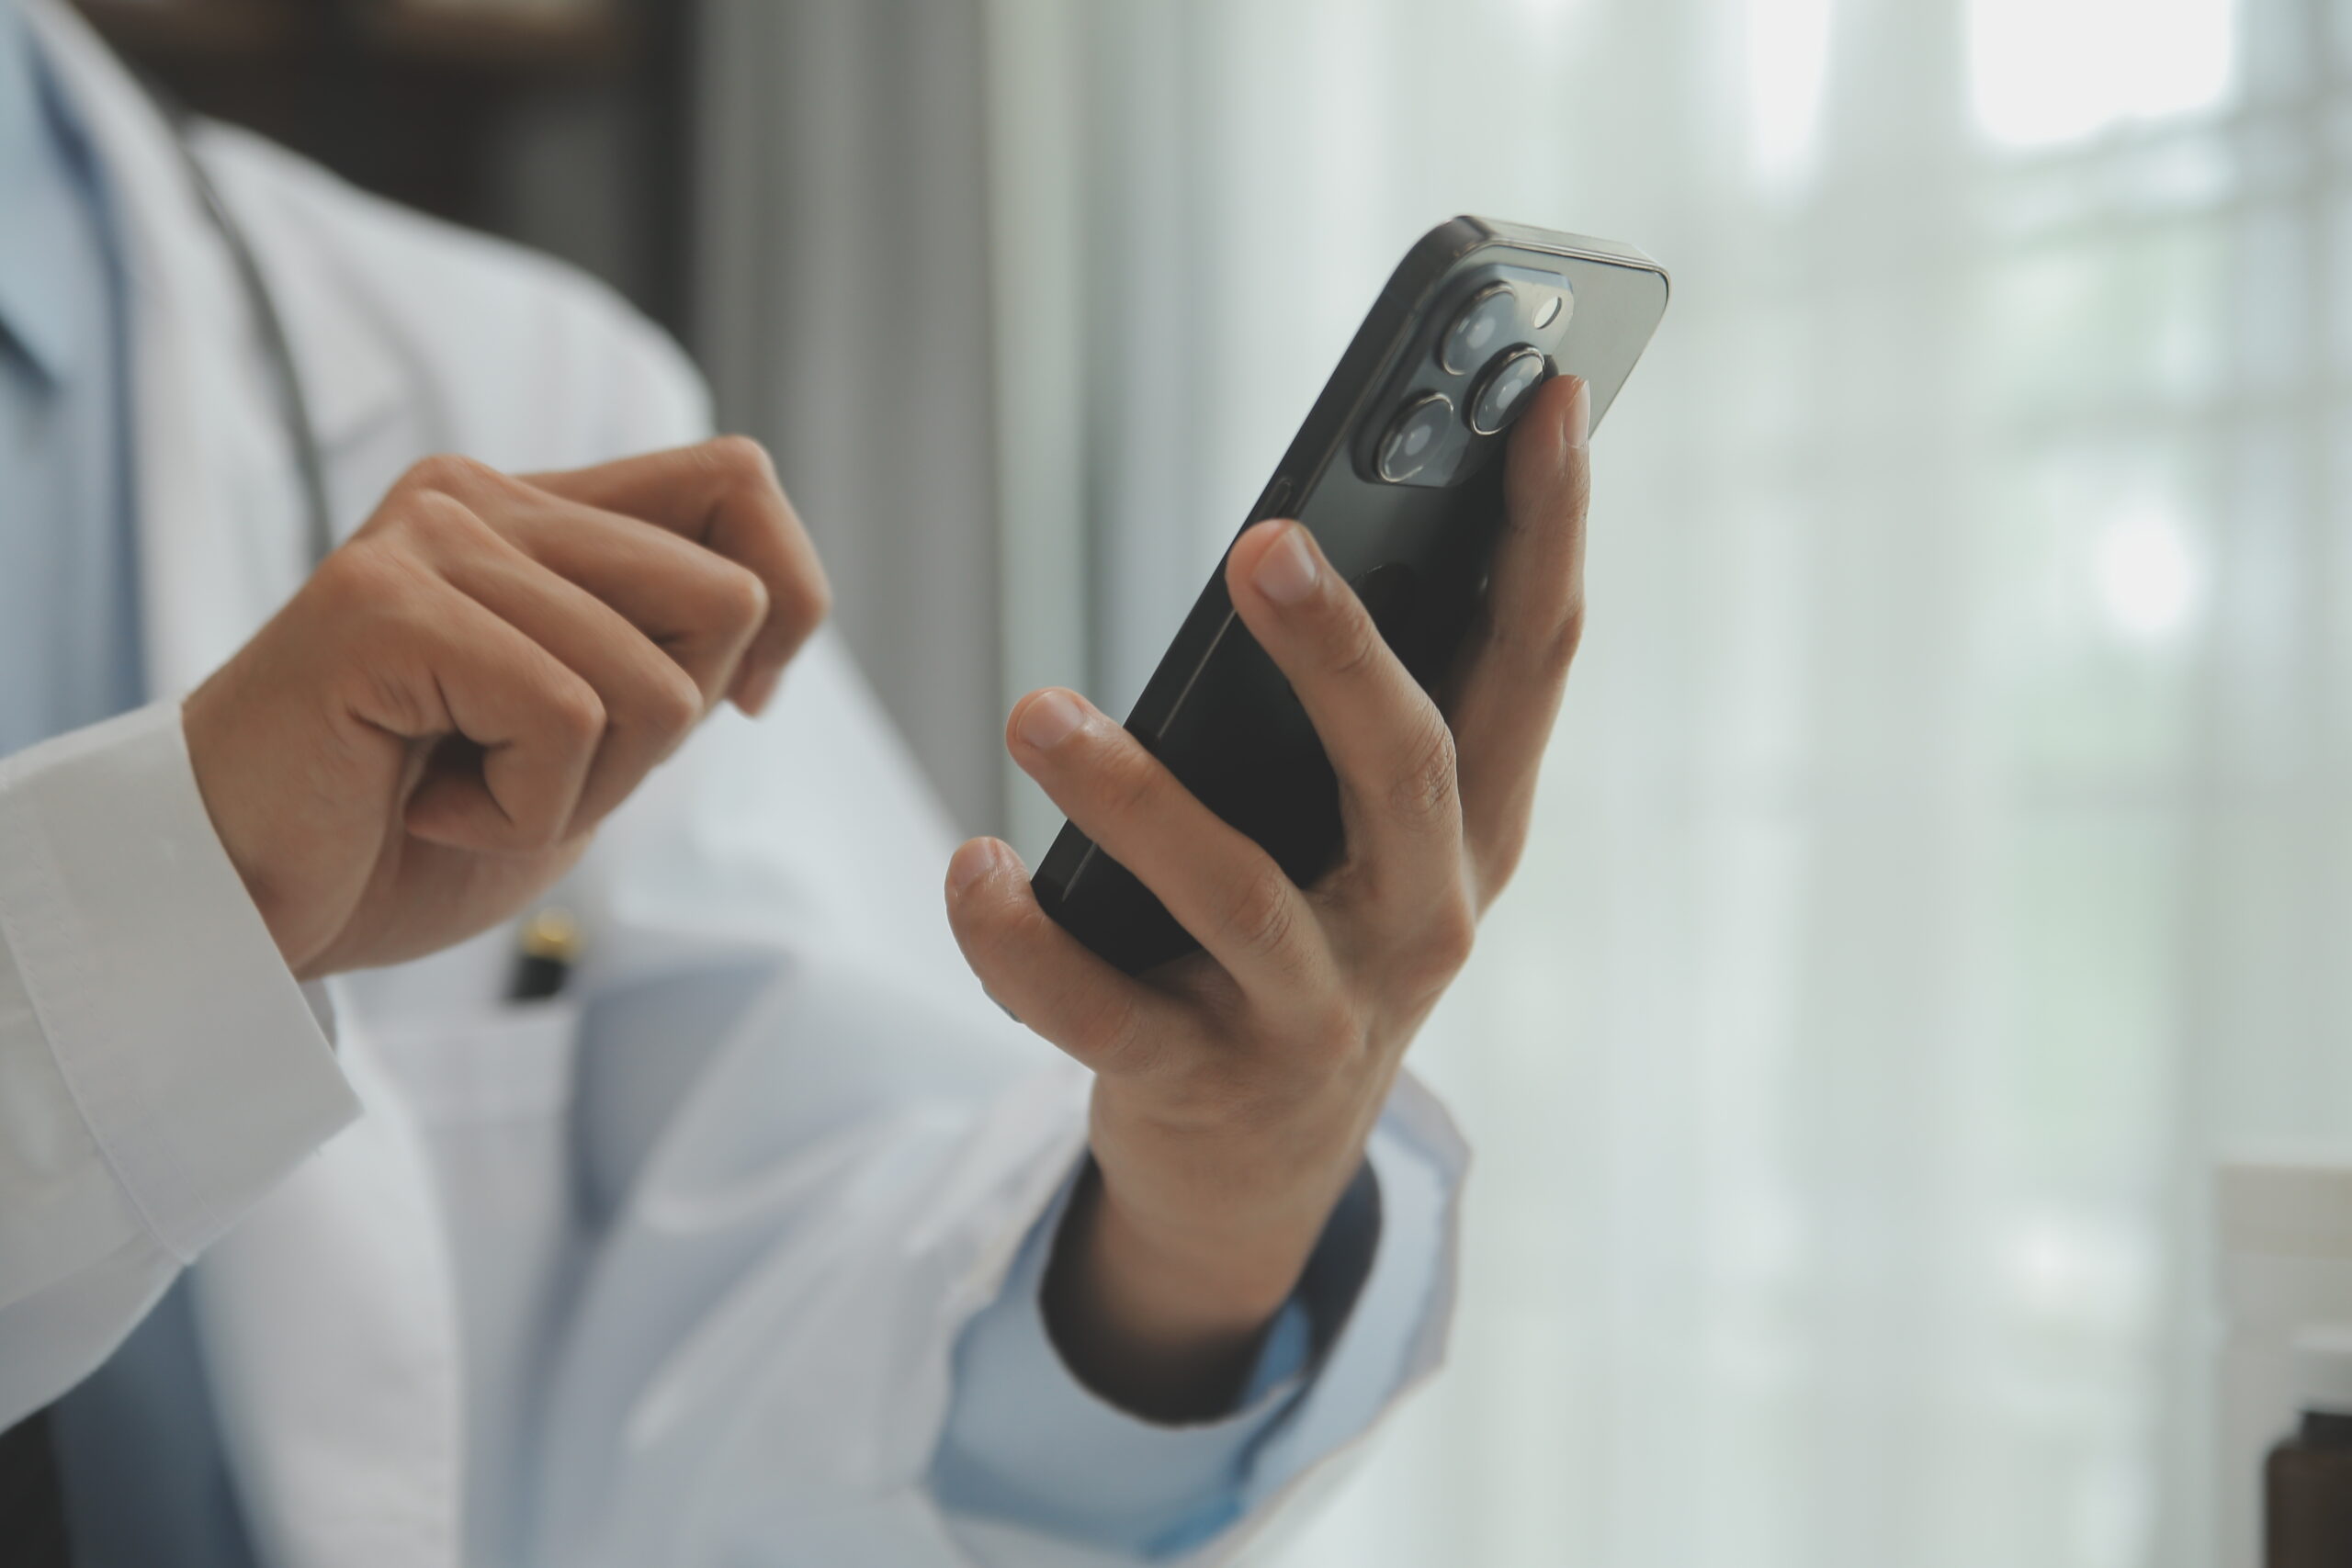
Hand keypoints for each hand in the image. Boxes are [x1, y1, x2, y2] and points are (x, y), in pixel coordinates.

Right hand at [183, 438, 827, 979]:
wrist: (241, 906)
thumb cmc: (407, 831)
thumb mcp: (584, 739)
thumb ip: (660, 653)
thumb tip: (777, 599)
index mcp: (533, 510)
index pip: (736, 480)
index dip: (788, 600)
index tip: (738, 702)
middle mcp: (480, 497)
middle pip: (724, 598)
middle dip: (666, 734)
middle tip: (536, 770)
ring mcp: (429, 540)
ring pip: (655, 682)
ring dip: (580, 788)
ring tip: (462, 787)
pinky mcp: (383, 605)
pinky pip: (565, 718)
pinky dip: (520, 809)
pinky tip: (424, 803)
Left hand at [944, 375, 1592, 1418]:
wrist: (1257, 1171)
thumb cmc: (1307, 938)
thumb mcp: (1361, 834)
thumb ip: (1353, 710)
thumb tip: (1298, 527)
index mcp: (1477, 830)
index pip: (1534, 665)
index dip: (1551, 534)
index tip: (1552, 399)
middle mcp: (1421, 921)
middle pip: (1404, 775)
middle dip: (1341, 658)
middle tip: (1261, 544)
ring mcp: (1315, 1012)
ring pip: (1239, 896)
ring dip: (1138, 800)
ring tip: (1037, 712)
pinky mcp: (1201, 1083)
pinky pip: (1098, 1014)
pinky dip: (1022, 944)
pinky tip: (969, 867)